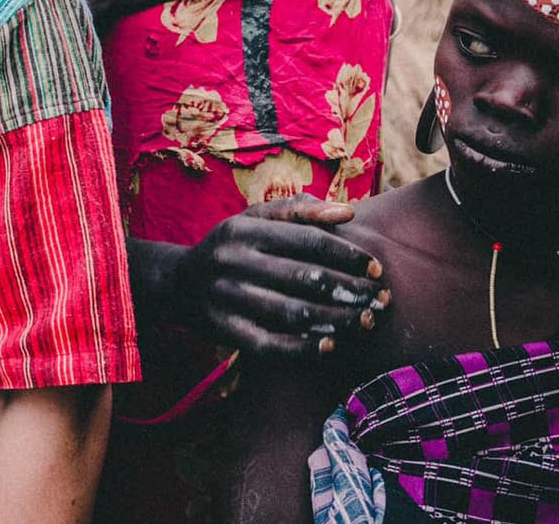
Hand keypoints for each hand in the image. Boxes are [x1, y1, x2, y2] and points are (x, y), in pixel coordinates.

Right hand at [170, 195, 389, 357]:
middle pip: (306, 277)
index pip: (308, 239)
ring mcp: (227, 297)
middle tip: (380, 299)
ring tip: (365, 321)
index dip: (348, 254)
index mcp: (244, 229)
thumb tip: (347, 213)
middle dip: (351, 289)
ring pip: (294, 312)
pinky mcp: (225, 330)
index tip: (376, 267)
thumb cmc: (232, 246)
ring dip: (338, 319)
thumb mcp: (255, 218)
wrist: (177, 283)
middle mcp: (233, 260)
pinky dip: (305, 347)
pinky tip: (332, 344)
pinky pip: (272, 344)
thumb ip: (300, 210)